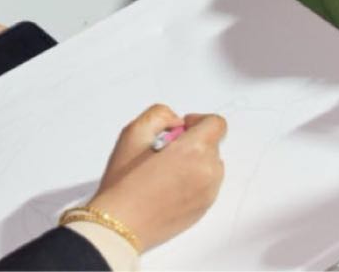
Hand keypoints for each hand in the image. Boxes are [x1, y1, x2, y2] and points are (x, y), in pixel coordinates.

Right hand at [85, 104, 226, 251]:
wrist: (121, 224)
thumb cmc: (124, 182)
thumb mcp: (134, 132)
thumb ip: (160, 115)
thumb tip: (177, 122)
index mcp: (195, 150)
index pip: (216, 123)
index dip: (197, 120)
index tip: (180, 128)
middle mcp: (208, 172)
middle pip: (212, 144)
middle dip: (191, 142)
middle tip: (163, 153)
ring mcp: (208, 194)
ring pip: (210, 166)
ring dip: (194, 162)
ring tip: (164, 172)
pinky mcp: (204, 210)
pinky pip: (206, 185)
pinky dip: (193, 181)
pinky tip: (167, 188)